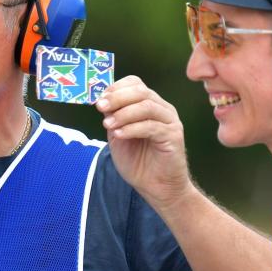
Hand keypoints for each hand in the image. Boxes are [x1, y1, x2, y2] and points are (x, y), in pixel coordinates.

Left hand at [96, 76, 191, 209]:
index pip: (135, 84)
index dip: (116, 88)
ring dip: (123, 114)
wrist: (156, 186)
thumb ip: (112, 118)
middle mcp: (162, 109)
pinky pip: (152, 126)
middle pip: (141, 92)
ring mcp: (169, 121)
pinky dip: (132, 128)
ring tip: (107, 124)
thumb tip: (102, 103)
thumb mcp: (118, 136)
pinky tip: (119, 134)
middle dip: (117, 98)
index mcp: (149, 105)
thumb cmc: (138, 161)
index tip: (99, 99)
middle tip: (101, 107)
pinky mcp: (173, 136)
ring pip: (147, 106)